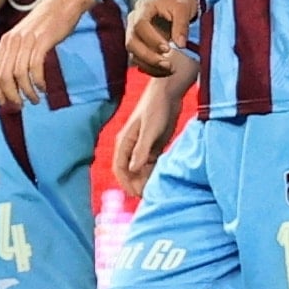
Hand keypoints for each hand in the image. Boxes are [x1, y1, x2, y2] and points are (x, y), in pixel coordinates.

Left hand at [0, 0, 87, 104]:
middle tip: (21, 106)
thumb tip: (14, 77)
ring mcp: (27, 40)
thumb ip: (18, 53)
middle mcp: (13, 41)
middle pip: (3, 76)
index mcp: (6, 41)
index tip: (6, 103)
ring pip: (18, 75)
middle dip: (11, 96)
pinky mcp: (42, 41)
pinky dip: (37, 82)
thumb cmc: (48, 21)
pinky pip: (35, 68)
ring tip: (35, 99)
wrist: (64, 2)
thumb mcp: (26, 36)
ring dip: (26, 92)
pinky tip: (43, 87)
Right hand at [113, 73, 184, 191]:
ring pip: (141, 170)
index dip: (126, 183)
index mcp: (124, 142)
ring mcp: (142, 146)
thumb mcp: (149, 129)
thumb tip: (133, 169)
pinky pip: (151, 164)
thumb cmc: (156, 107)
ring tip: (155, 192)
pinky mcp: (154, 146)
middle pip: (130, 172)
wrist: (168, 91)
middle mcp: (131, 146)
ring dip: (145, 181)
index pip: (120, 168)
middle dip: (136, 184)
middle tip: (148, 197)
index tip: (136, 194)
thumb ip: (141, 149)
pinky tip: (161, 181)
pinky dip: (154, 173)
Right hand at [125, 0, 199, 76]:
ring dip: (150, 65)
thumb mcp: (183, 7)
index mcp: (143, 7)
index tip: (167, 49)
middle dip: (148, 56)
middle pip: (131, 42)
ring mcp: (134, 33)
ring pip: (133, 54)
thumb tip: (180, 45)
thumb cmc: (178, 0)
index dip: (151, 38)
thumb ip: (182, 25)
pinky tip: (166, 71)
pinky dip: (151, 68)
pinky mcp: (139, 44)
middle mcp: (133, 21)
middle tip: (167, 64)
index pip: (139, 25)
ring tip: (170, 69)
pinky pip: (140, 60)